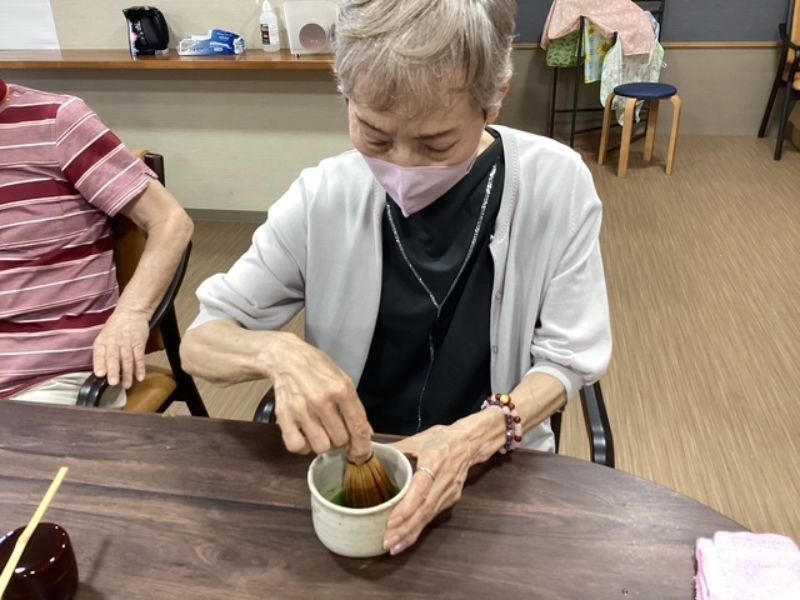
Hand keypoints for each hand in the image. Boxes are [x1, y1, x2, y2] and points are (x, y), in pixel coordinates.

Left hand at [93, 308, 149, 388]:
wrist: (131, 313)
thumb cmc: (116, 327)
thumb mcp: (103, 337)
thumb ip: (101, 353)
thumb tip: (101, 371)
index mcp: (103, 341)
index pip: (100, 354)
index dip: (100, 364)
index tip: (100, 374)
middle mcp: (114, 342)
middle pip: (114, 357)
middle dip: (114, 370)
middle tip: (113, 382)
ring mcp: (127, 343)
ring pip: (127, 359)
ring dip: (128, 373)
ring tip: (127, 385)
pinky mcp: (139, 343)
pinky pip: (140, 357)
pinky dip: (141, 367)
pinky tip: (140, 376)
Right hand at [270, 334, 372, 461]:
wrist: (286, 358)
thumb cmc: (318, 369)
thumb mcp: (343, 380)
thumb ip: (355, 407)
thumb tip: (367, 433)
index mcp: (341, 390)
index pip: (358, 427)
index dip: (362, 446)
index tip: (361, 454)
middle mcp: (322, 401)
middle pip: (340, 440)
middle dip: (341, 439)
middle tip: (335, 430)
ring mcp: (302, 409)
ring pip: (321, 447)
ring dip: (323, 443)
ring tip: (320, 431)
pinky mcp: (284, 416)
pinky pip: (297, 446)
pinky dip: (303, 446)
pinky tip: (305, 435)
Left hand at [383, 424, 473, 554]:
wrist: (470, 442)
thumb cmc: (441, 439)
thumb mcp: (418, 439)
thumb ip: (395, 449)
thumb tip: (370, 453)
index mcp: (434, 460)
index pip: (420, 489)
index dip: (406, 507)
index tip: (391, 521)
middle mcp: (444, 479)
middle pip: (425, 509)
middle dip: (405, 528)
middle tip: (386, 542)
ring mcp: (450, 491)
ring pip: (429, 516)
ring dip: (411, 533)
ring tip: (393, 546)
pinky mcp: (452, 498)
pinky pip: (433, 515)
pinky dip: (419, 528)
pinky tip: (406, 538)